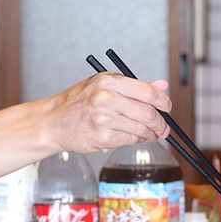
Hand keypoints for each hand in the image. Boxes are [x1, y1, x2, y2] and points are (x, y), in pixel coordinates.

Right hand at [44, 73, 171, 152]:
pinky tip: (136, 138)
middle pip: (148, 112)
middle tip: (164, 128)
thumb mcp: (103, 85)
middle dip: (161, 123)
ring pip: (141, 128)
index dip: (163, 102)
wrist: (52, 122)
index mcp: (108, 81)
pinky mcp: (103, 137)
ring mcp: (104, 118)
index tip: (167, 107)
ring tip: (151, 134)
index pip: (148, 92)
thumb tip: (162, 86)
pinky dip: (138, 140)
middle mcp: (106, 98)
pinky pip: (131, 140)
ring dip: (150, 134)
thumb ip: (135, 87)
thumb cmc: (78, 103)